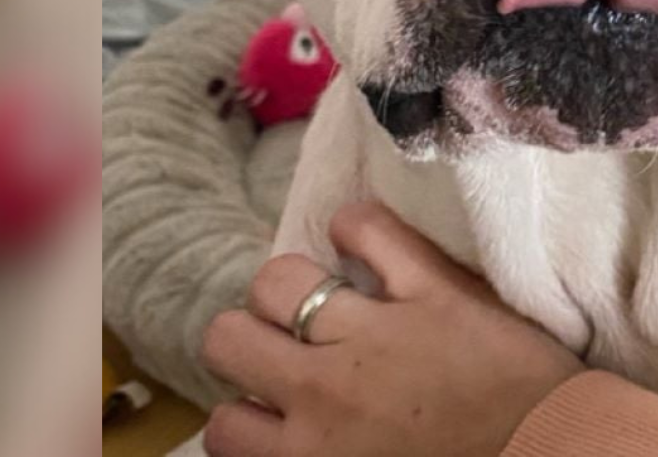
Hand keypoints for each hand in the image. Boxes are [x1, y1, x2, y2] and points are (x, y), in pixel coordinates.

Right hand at [199, 201, 583, 456]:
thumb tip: (297, 443)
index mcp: (307, 456)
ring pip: (279, 278)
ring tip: (322, 289)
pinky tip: (361, 235)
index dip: (246, 410)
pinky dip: (359, 225)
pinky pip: (371, 229)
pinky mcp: (433, 288)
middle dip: (250, 336)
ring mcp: (375, 333)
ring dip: (292, 284)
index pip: (224, 425)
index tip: (275, 407)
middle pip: (228, 337)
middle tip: (287, 342)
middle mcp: (323, 391)